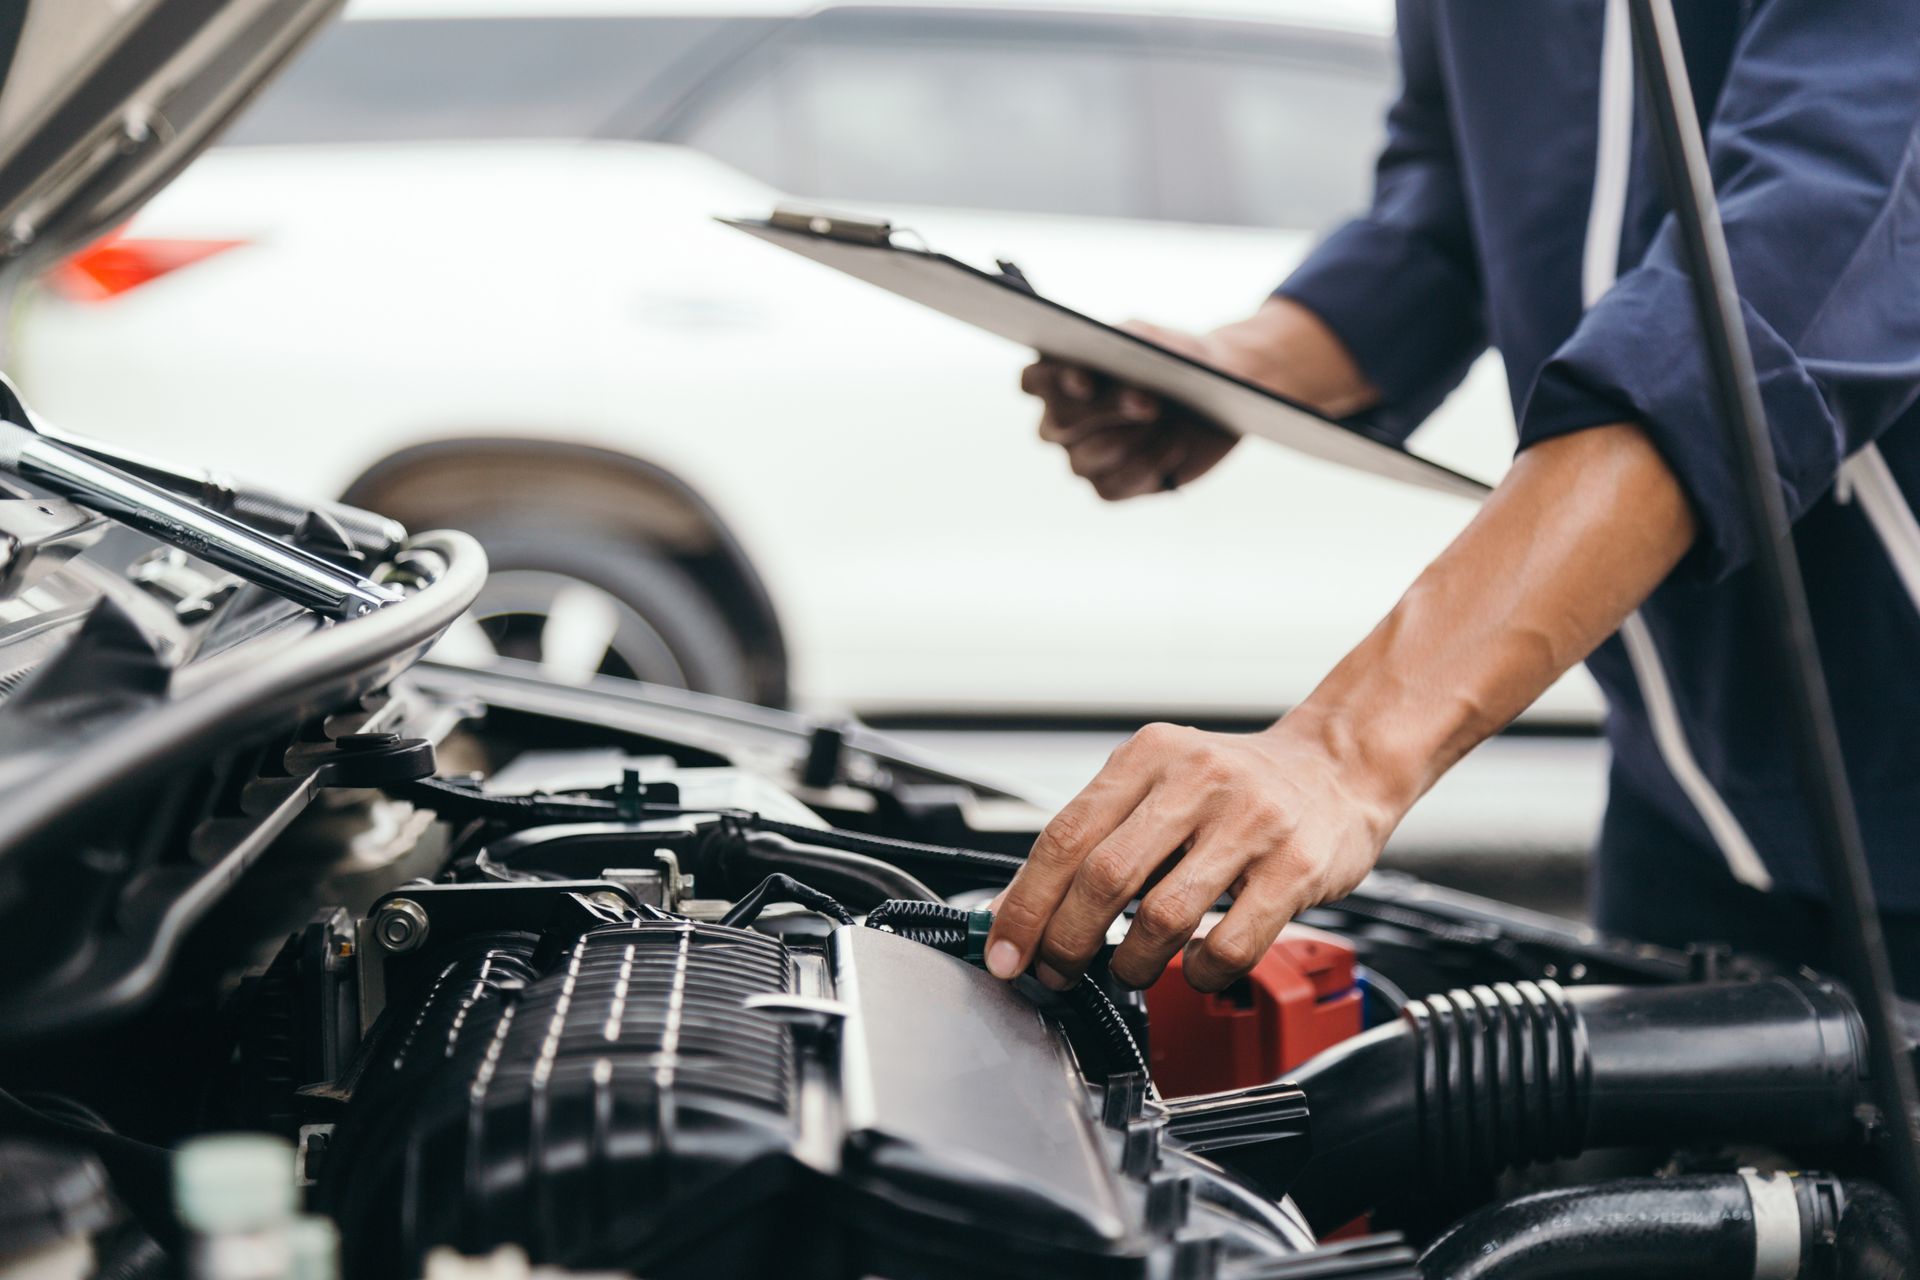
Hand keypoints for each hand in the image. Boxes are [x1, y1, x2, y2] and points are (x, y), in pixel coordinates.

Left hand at [984, 714, 1405, 992]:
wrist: (1339, 766)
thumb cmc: (1237, 785)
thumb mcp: (1160, 782)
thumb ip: (1096, 835)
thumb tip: (1018, 908)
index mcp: (1149, 756)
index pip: (1065, 836)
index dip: (1025, 903)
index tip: (1003, 950)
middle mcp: (1197, 780)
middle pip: (1102, 877)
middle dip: (1065, 941)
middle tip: (1055, 971)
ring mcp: (1250, 823)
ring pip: (1162, 917)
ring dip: (1131, 963)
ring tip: (1129, 970)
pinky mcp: (1295, 867)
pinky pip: (1230, 944)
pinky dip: (1200, 972)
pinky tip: (1195, 966)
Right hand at [1022, 320, 1238, 500]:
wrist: (1220, 396)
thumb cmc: (1180, 360)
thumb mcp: (1162, 339)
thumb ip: (1135, 336)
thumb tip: (1121, 346)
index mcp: (1063, 375)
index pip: (1033, 380)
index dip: (1050, 382)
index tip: (1086, 382)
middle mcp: (1063, 420)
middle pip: (1058, 424)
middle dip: (1104, 411)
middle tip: (1149, 401)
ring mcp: (1082, 457)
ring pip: (1084, 459)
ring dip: (1132, 437)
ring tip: (1166, 419)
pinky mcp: (1109, 486)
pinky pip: (1113, 485)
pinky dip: (1150, 462)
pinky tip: (1174, 444)